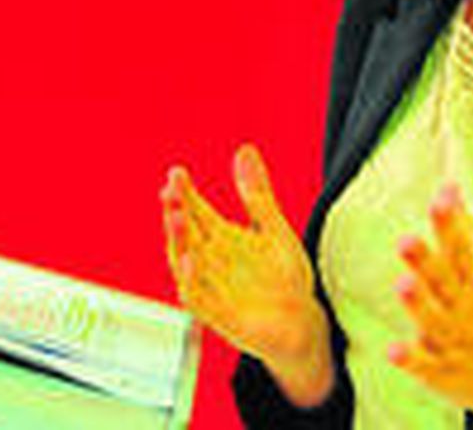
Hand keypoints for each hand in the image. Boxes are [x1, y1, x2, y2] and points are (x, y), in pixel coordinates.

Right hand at [162, 143, 333, 406]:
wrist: (301, 323)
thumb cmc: (284, 277)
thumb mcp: (273, 228)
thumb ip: (257, 193)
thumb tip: (244, 149)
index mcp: (221, 239)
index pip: (196, 211)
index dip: (184, 193)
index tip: (176, 173)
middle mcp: (210, 261)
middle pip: (186, 233)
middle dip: (175, 212)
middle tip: (170, 190)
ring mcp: (213, 287)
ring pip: (184, 263)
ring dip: (178, 241)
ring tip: (175, 217)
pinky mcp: (220, 314)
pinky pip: (198, 298)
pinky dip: (190, 281)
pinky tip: (190, 261)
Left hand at [389, 184, 472, 428]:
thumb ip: (464, 230)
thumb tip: (448, 185)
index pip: (462, 247)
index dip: (449, 223)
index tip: (440, 198)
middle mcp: (466, 308)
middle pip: (445, 281)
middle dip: (426, 261)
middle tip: (405, 239)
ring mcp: (456, 342)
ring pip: (434, 321)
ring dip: (419, 304)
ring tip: (402, 284)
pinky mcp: (445, 375)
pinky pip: (427, 367)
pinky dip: (412, 360)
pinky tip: (393, 350)